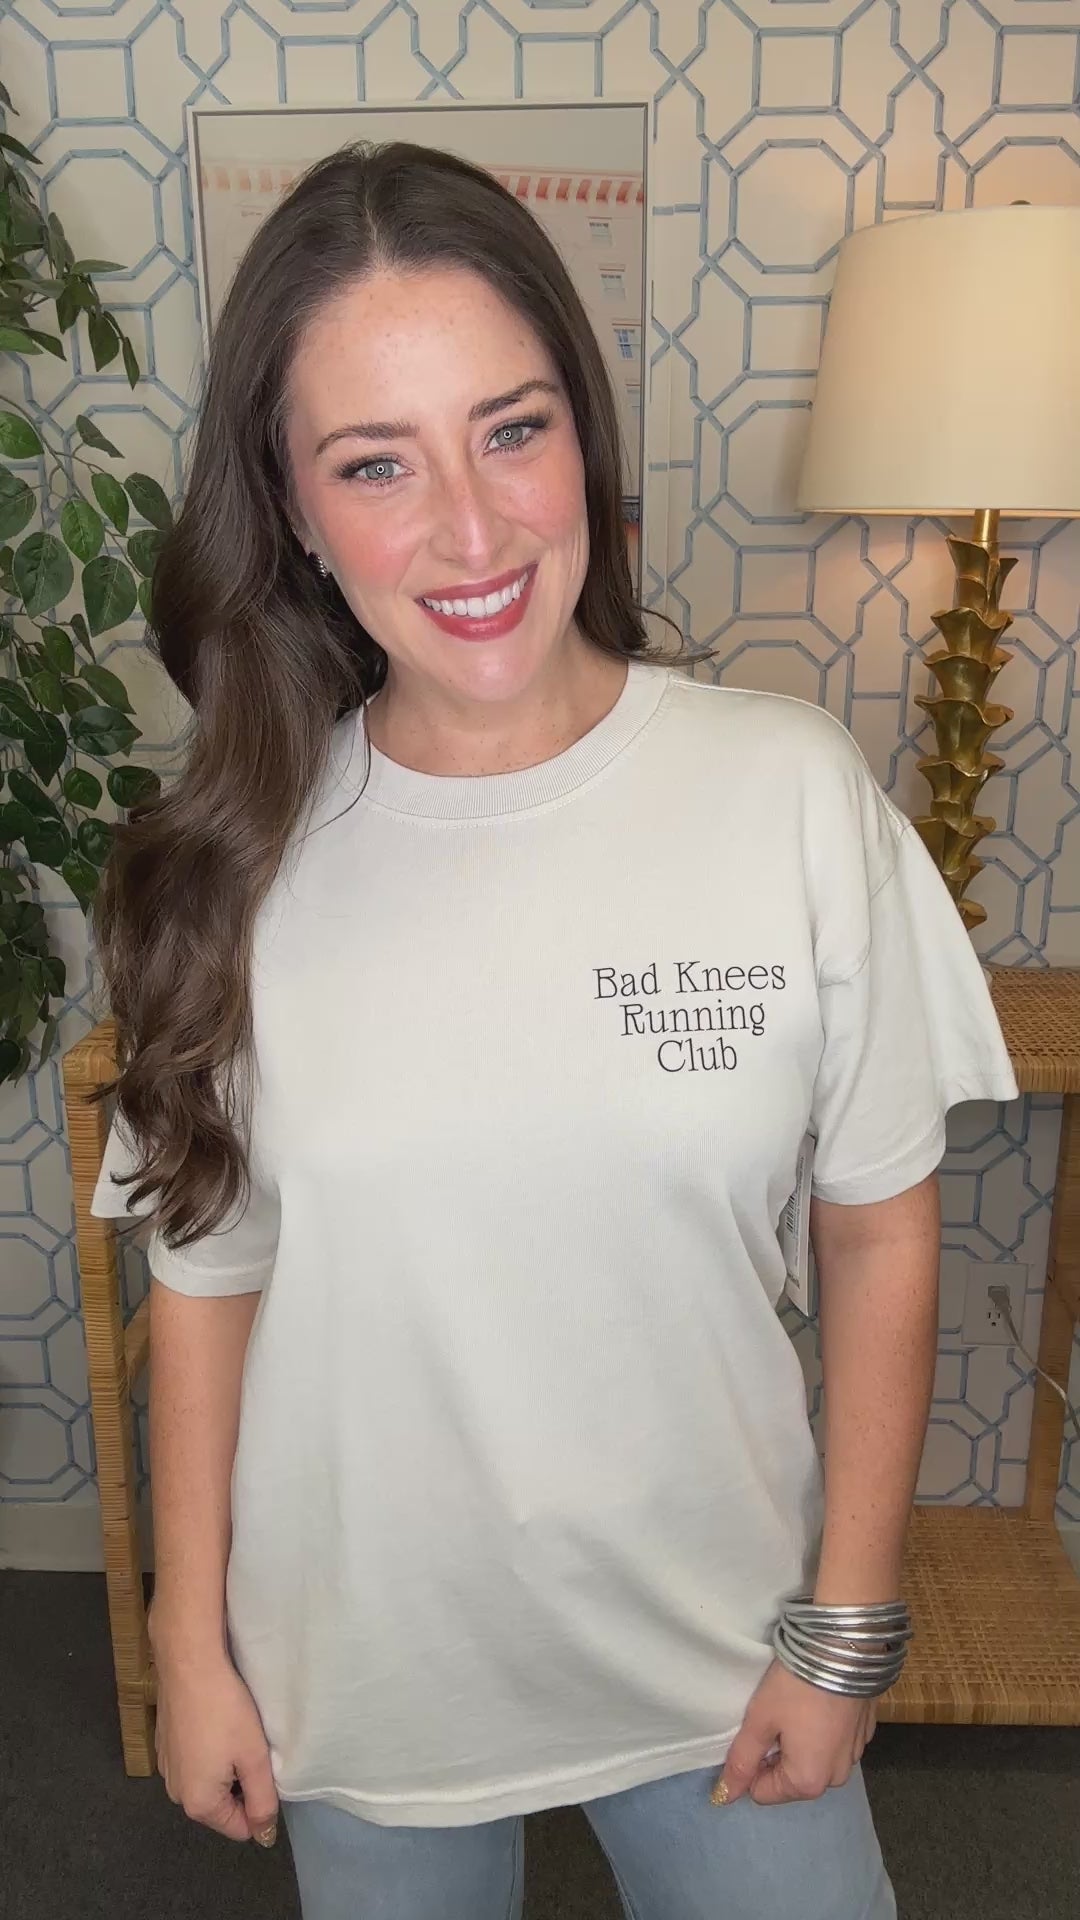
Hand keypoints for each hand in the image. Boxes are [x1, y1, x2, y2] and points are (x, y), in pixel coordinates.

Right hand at [152, 1635, 279, 1844]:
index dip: (260, 1803)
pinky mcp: (163, 1746)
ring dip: (224, 1767)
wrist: (189, 1664)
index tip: (264, 1769)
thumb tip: (264, 1836)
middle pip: (222, 1806)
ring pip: (207, 1783)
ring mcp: (166, 1769)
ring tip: (233, 1735)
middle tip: (251, 1749)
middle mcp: (176, 1794)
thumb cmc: (226, 1712)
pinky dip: (207, 1751)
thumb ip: (262, 1802)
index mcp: (199, 1804)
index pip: (240, 1827)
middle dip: (240, 1784)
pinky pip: (193, 1763)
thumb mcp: (254, 1758)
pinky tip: (214, 1725)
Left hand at [715, 1658, 876, 1807]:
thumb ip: (741, 1761)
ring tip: (798, 1708)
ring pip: (813, 1761)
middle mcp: (835, 1778)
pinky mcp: (865, 1734)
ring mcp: (854, 1756)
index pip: (763, 1792)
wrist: (845, 1647)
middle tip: (776, 1716)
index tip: (756, 1730)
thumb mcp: (760, 1720)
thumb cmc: (795, 1687)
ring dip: (800, 1743)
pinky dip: (822, 1731)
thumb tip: (724, 1796)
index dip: (752, 1763)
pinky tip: (820, 1704)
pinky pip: (833, 1744)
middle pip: (790, 1779)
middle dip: (777, 1754)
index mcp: (808, 1782)